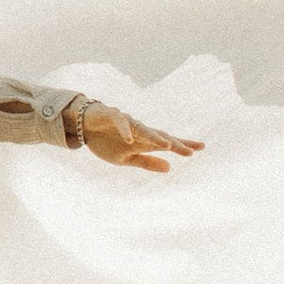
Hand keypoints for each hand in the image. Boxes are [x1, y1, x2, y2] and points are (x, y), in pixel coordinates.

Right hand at [75, 99, 199, 174]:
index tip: (200, 148)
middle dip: (175, 144)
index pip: (167, 143)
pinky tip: (130, 139)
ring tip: (166, 146)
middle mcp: (139, 130)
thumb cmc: (106, 141)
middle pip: (160, 136)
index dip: (182, 146)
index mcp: (143, 141)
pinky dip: (125, 130)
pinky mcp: (112, 115)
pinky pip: (120, 121)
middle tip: (191, 151)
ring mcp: (126, 121)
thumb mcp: (126, 159)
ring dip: (155, 137)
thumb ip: (147, 162)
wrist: (83, 126)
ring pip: (143, 128)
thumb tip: (170, 168)